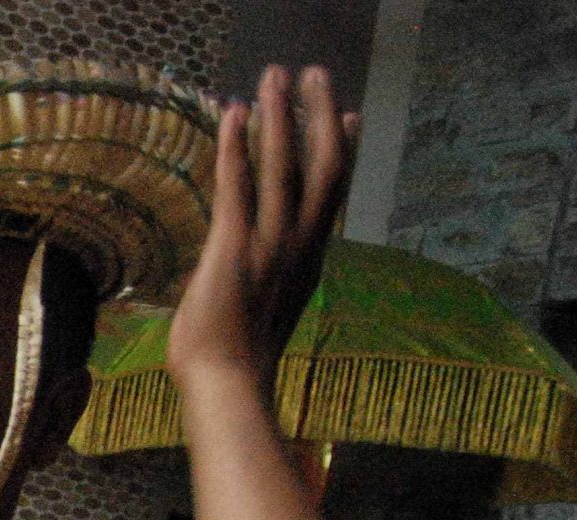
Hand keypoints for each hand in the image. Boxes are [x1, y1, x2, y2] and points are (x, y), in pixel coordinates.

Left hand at [169, 65, 358, 387]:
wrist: (227, 388)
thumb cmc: (237, 365)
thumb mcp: (266, 317)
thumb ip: (273, 288)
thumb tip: (267, 284)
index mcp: (309, 261)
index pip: (332, 194)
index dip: (342, 151)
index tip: (349, 116)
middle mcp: (298, 245)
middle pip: (323, 164)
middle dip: (318, 115)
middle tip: (314, 73)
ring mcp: (269, 244)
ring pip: (283, 164)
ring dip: (279, 114)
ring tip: (275, 74)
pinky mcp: (233, 247)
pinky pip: (237, 184)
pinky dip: (236, 145)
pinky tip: (233, 113)